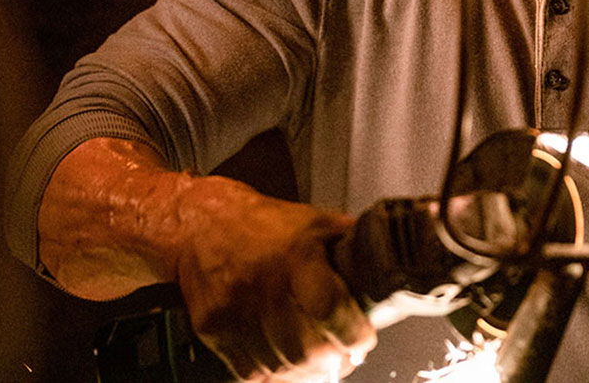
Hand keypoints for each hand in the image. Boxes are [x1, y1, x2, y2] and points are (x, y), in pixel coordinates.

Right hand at [173, 177, 375, 380]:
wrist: (202, 225)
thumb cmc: (263, 224)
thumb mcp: (315, 221)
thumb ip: (350, 243)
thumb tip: (386, 259)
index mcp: (296, 255)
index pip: (331, 309)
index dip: (353, 334)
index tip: (363, 341)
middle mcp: (264, 285)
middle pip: (306, 349)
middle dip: (334, 361)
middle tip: (345, 358)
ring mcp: (235, 311)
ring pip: (280, 366)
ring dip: (307, 373)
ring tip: (321, 366)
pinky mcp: (213, 329)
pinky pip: (249, 371)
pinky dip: (274, 375)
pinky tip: (288, 366)